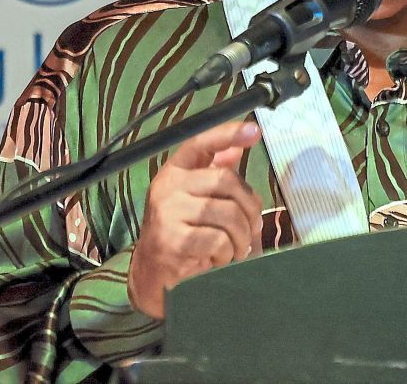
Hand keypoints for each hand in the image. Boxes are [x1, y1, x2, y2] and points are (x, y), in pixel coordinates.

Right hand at [127, 120, 262, 319]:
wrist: (152, 276)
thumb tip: (237, 149)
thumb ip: (214, 173)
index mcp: (175, 171)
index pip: (201, 143)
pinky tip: (219, 259)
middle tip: (252, 228)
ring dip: (242, 236)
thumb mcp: (195, 199)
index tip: (254, 131)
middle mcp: (168, 186)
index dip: (228, 134)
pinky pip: (218, 240)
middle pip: (226, 179)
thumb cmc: (181, 233)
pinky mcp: (173, 241)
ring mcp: (168, 212)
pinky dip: (228, 253)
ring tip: (237, 248)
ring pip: (228, 212)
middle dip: (250, 207)